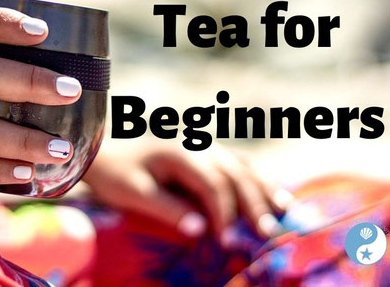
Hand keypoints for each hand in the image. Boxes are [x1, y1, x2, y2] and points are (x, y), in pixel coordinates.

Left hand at [84, 141, 291, 241]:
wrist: (105, 150)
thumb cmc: (117, 172)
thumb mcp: (135, 193)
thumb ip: (168, 208)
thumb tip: (200, 229)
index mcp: (181, 153)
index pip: (214, 184)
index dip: (224, 214)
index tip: (226, 242)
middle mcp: (198, 146)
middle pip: (235, 174)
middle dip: (253, 204)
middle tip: (268, 234)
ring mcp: (203, 146)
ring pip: (241, 166)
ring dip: (262, 188)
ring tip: (284, 209)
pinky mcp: (203, 152)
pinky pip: (236, 162)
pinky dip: (256, 177)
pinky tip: (272, 189)